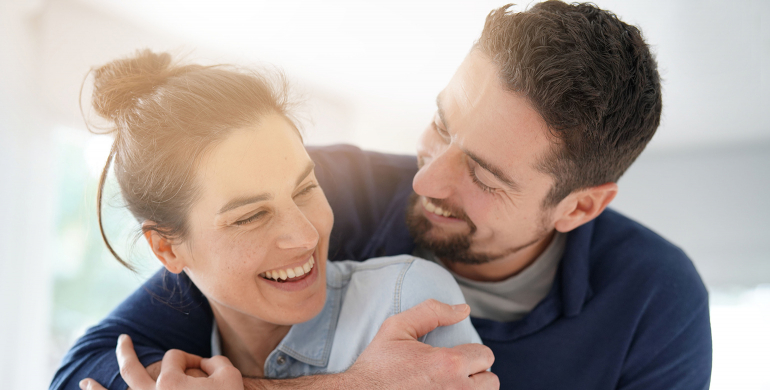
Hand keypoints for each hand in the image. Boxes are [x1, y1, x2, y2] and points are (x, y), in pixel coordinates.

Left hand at [78, 335, 242, 389]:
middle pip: (131, 369)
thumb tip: (208, 361)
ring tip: (84, 382)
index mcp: (170, 380)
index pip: (174, 357)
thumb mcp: (230, 377)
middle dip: (125, 353)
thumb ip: (217, 362)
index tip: (206, 369)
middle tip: (122, 340)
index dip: (191, 358)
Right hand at [343, 299, 497, 389]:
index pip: (485, 355)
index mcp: (449, 364)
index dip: (471, 352)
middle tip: (454, 372)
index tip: (453, 355)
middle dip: (476, 373)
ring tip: (451, 385)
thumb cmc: (377, 365)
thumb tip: (464, 309)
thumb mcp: (397, 328)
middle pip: (491, 381)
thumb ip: (432, 312)